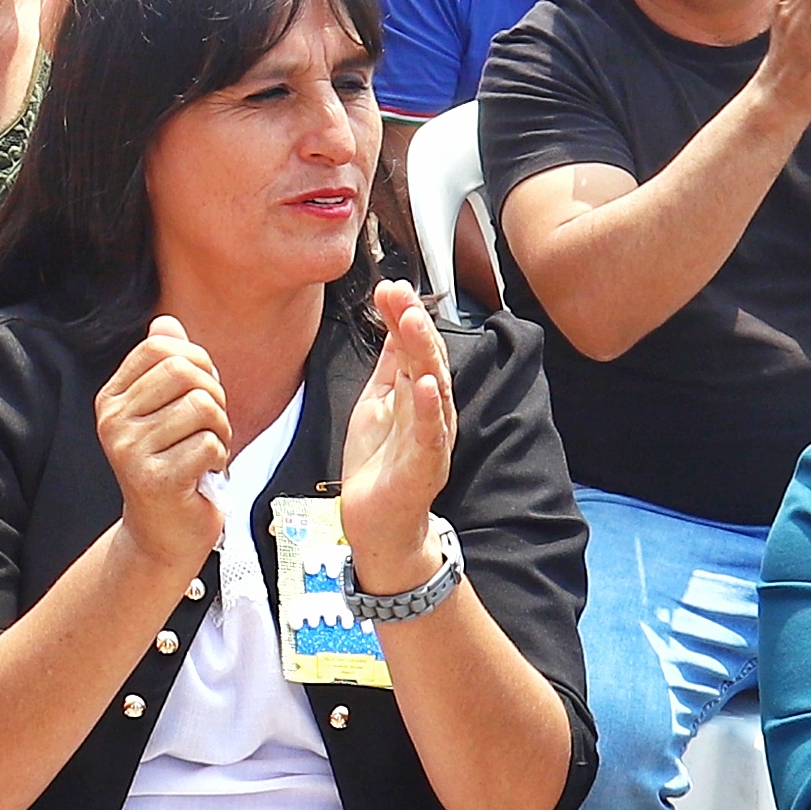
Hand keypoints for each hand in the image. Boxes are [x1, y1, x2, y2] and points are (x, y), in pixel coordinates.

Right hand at [97, 317, 231, 576]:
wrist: (163, 532)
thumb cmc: (172, 466)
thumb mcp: (166, 411)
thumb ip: (165, 367)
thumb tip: (165, 322)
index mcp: (112, 399)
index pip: (161, 348)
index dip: (197, 363)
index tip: (202, 394)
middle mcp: (113, 422)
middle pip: (184, 372)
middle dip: (214, 396)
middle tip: (211, 427)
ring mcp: (129, 450)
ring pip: (201, 407)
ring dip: (220, 430)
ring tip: (206, 451)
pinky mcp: (154, 479)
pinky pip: (208, 443)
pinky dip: (218, 456)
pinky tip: (203, 473)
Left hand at [338, 284, 458, 576]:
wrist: (378, 524)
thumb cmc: (380, 465)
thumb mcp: (378, 403)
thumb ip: (390, 365)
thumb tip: (395, 318)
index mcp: (419, 394)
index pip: (414, 346)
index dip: (403, 315)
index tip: (388, 286)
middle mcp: (432, 410)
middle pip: (427, 358)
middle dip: (413, 323)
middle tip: (398, 292)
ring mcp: (432, 436)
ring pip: (432, 386)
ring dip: (423, 353)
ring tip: (412, 321)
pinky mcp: (425, 464)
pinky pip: (429, 432)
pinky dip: (428, 407)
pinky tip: (423, 384)